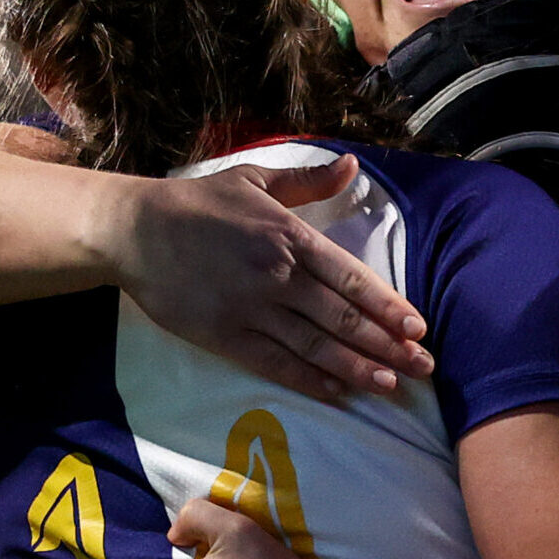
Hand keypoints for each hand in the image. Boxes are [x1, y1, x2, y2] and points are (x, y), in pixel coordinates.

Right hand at [102, 154, 433, 400]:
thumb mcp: (255, 179)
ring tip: (390, 385)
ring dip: (357, 369)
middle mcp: (277, 277)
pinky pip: (275, 364)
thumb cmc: (198, 203)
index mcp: (289, 237)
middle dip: (387, 345)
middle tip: (423, 367)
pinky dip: (309, 380)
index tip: (418, 327)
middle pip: (342, 319)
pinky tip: (337, 392)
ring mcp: (251, 310)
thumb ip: (309, 181)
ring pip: (315, 347)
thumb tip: (353, 166)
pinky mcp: (224, 336)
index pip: (352, 279)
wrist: (135, 231)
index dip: (388, 306)